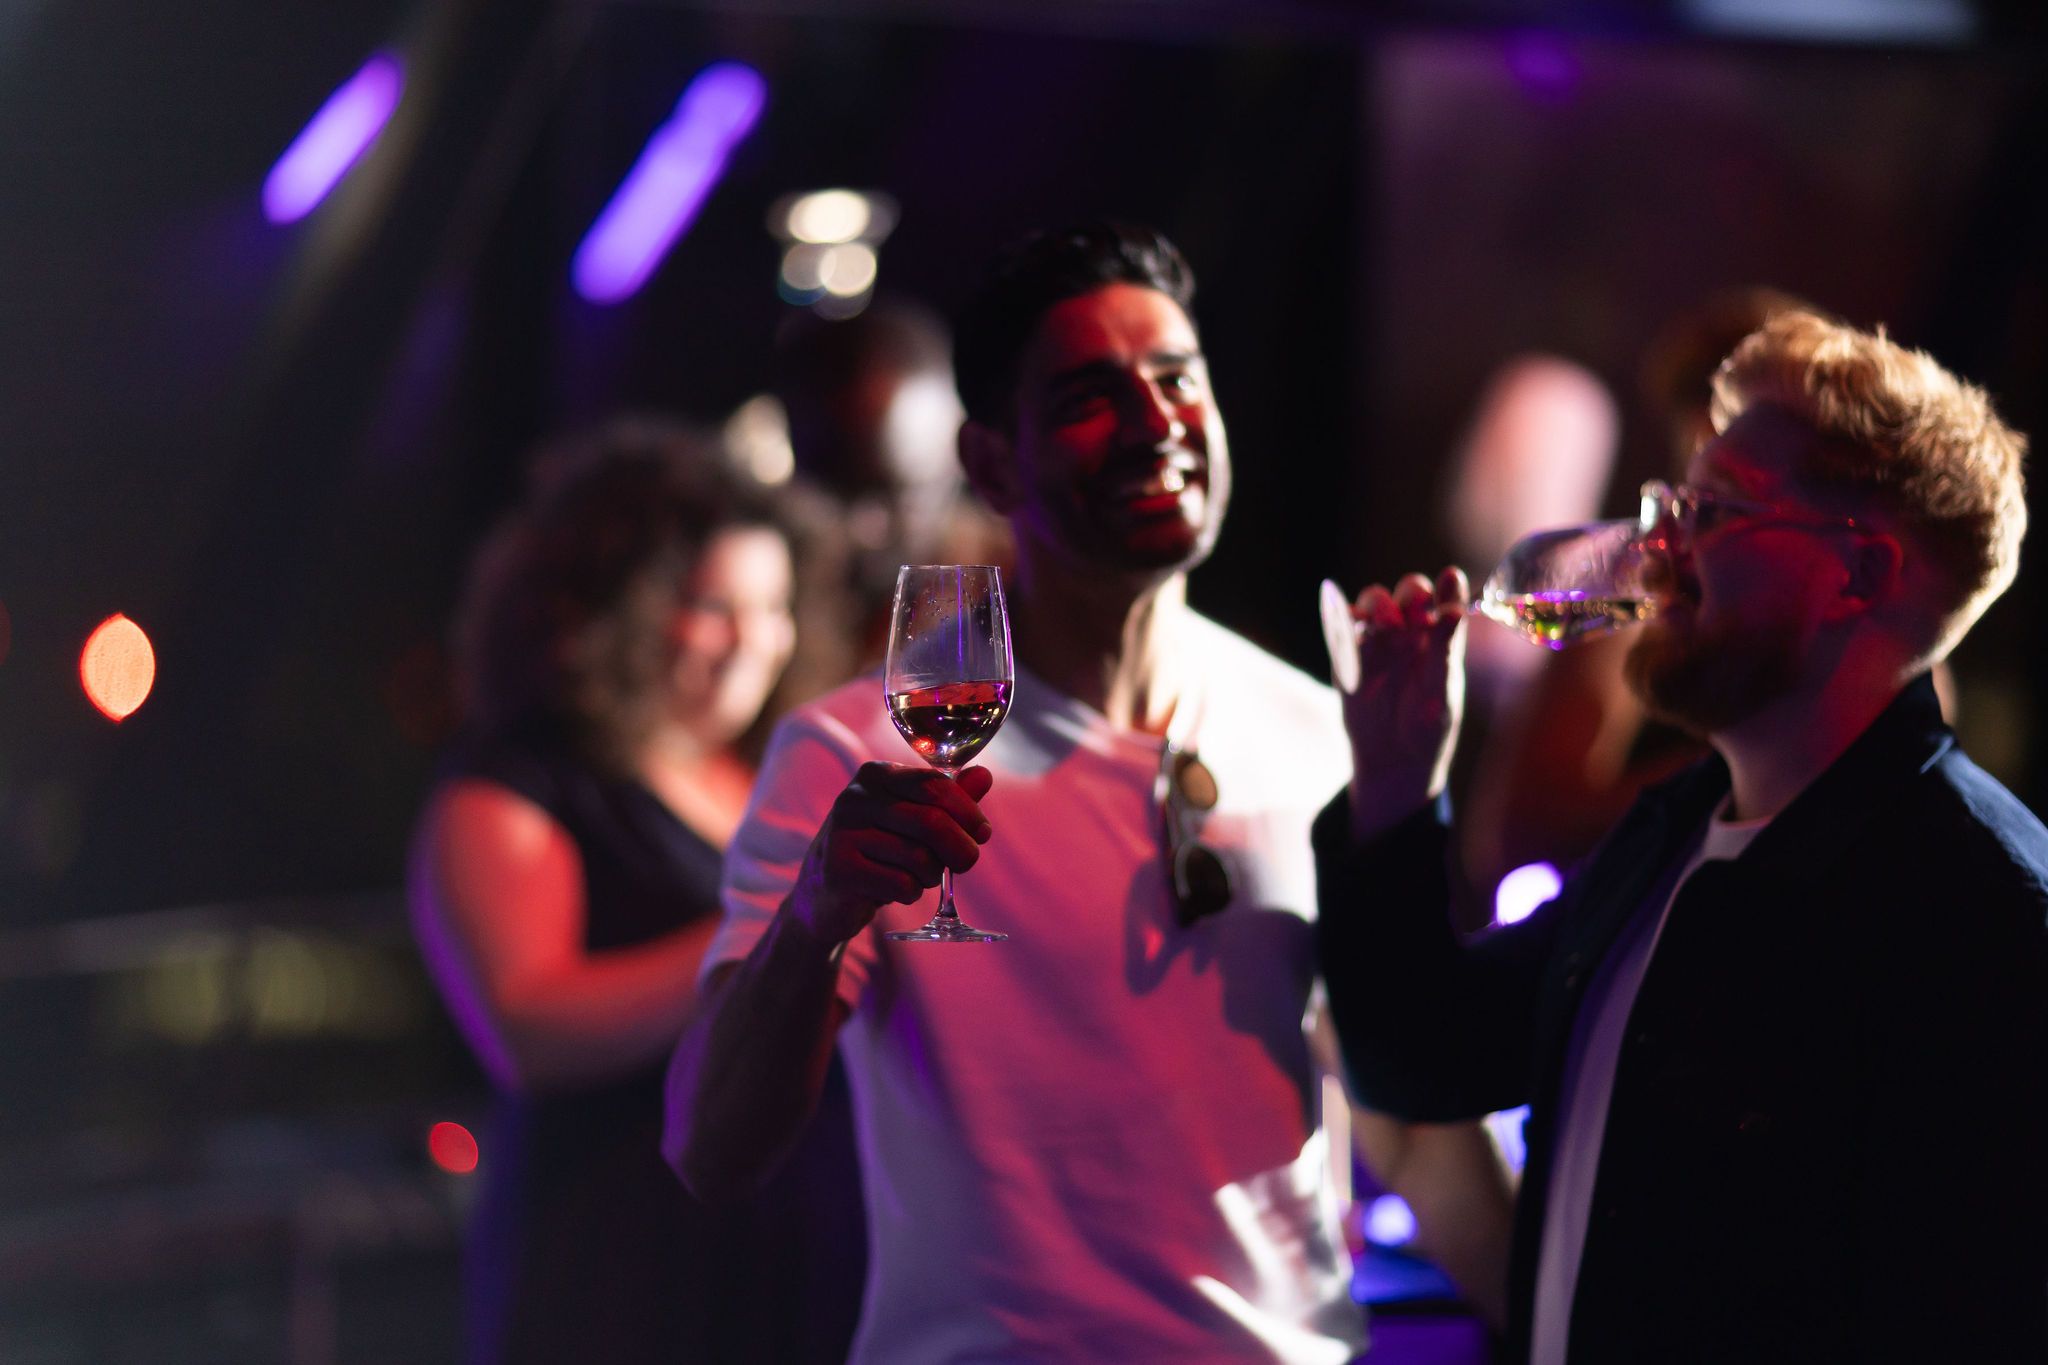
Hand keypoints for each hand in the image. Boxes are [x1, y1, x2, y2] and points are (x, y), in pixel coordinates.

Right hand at [788, 763, 994, 943]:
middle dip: (960, 847)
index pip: (935, 785)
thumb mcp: (915, 819)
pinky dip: (910, 893)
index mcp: (876, 775)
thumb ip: (949, 798)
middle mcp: (855, 798)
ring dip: (931, 875)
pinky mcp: (839, 871)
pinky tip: (895, 889)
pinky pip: (901, 885)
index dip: (968, 810)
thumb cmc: (880, 849)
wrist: (826, 892)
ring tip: (918, 875)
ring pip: (919, 858)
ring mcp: (842, 834)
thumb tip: (983, 776)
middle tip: (967, 861)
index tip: (982, 832)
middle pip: (931, 822)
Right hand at [1331, 567, 1468, 841]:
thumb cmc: (1428, 727)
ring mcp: (1379, 640)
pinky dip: (1341, 618)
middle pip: (1409, 593)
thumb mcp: (1441, 692)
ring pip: (1374, 603)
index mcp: (1442, 637)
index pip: (1447, 599)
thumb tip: (1454, 610)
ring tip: (1383, 622)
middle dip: (1410, 594)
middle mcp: (1412, 631)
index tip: (1449, 578)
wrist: (1392, 761)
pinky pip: (1341, 627)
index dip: (1448, 587)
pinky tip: (1347, 621)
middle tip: (1412, 605)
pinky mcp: (1347, 655)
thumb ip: (1444, 649)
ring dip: (1378, 604)